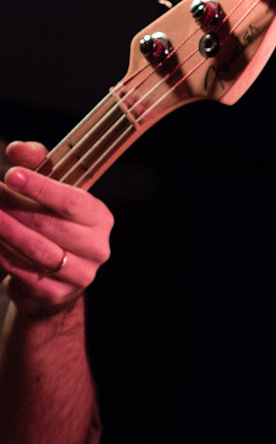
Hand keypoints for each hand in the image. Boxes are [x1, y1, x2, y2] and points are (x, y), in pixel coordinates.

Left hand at [1, 141, 111, 317]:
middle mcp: (96, 247)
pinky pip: (23, 271)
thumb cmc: (52, 224)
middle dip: (13, 207)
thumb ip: (37, 164)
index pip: (71, 202)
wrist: (57, 277)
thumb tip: (19, 150)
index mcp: (99, 218)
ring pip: (36, 249)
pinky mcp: (57, 293)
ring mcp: (80, 273)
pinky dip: (2, 254)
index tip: (12, 175)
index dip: (41, 188)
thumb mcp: (49, 190)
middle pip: (49, 224)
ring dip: (5, 231)